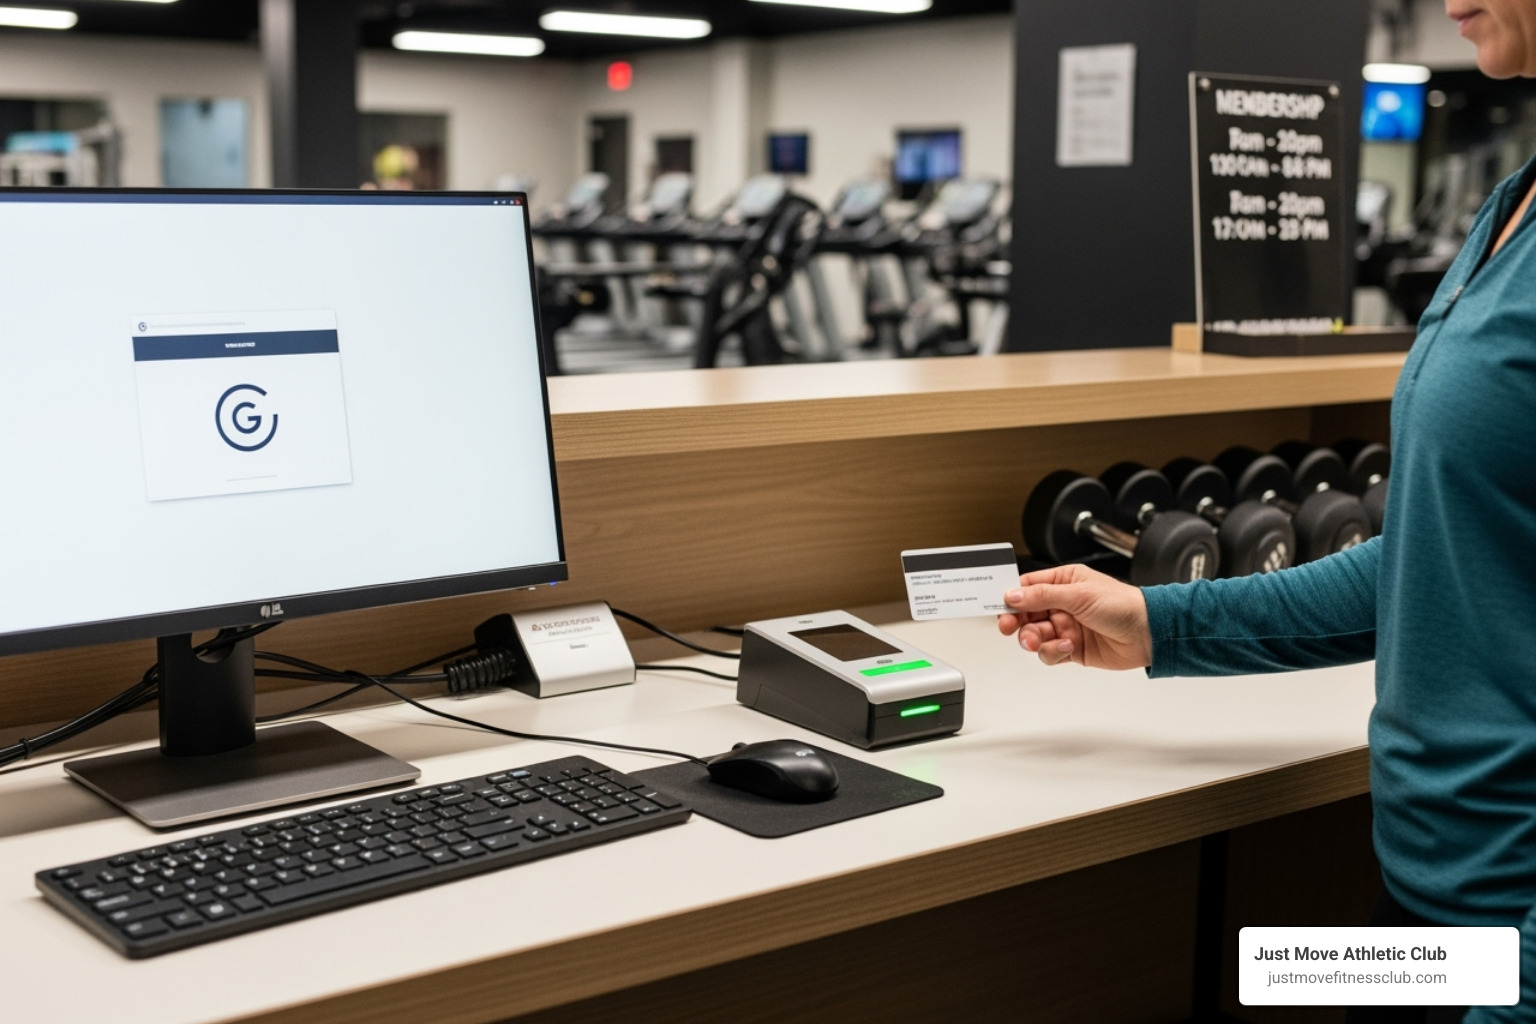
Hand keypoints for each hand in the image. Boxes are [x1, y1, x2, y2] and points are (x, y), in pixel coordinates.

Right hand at [998, 563, 1152, 669]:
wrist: (1149, 634)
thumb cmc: (1123, 605)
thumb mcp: (1079, 594)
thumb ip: (1042, 595)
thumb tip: (1013, 594)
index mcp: (1063, 582)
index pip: (1027, 587)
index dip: (1011, 597)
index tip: (999, 606)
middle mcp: (1062, 604)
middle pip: (1025, 614)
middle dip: (1017, 622)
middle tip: (1011, 628)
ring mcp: (1066, 627)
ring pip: (1034, 636)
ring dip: (1035, 639)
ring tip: (1041, 640)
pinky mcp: (1071, 649)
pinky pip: (1049, 653)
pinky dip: (1053, 652)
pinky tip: (1068, 647)